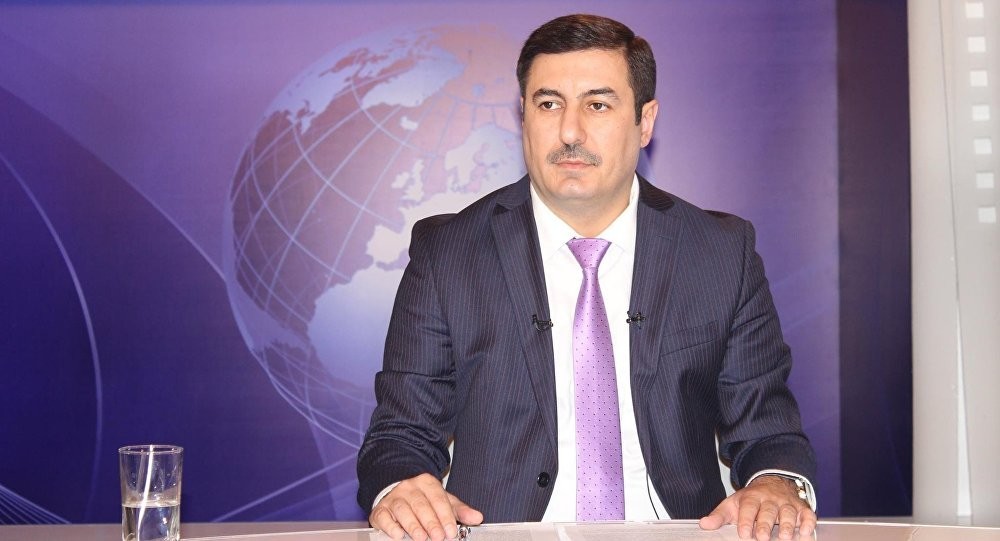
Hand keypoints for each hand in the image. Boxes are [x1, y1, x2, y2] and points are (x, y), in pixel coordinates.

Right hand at [369, 473, 483, 540]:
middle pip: (420, 504)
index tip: (451, 531)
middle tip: (438, 537)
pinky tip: (398, 535)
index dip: (445, 516)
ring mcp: (393, 498)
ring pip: (402, 509)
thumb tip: (478, 518)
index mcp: (427, 483)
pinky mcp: (380, 510)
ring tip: (421, 538)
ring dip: (412, 525)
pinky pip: (383, 516)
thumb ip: (460, 511)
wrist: (397, 491)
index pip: (437, 498)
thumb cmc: (424, 500)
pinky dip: (390, 526)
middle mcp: (409, 488)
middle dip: (430, 522)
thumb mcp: (443, 502)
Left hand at [699, 475, 816, 540]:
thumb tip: (704, 524)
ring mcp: (786, 503)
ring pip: (788, 512)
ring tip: (785, 538)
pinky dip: (808, 522)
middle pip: (768, 511)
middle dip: (765, 524)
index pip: (748, 508)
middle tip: (762, 537)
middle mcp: (770, 499)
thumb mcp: (733, 504)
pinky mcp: (801, 508)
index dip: (745, 520)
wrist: (773, 482)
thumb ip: (719, 516)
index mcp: (752, 497)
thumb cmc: (751, 499)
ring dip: (788, 525)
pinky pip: (808, 514)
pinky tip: (806, 532)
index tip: (743, 533)